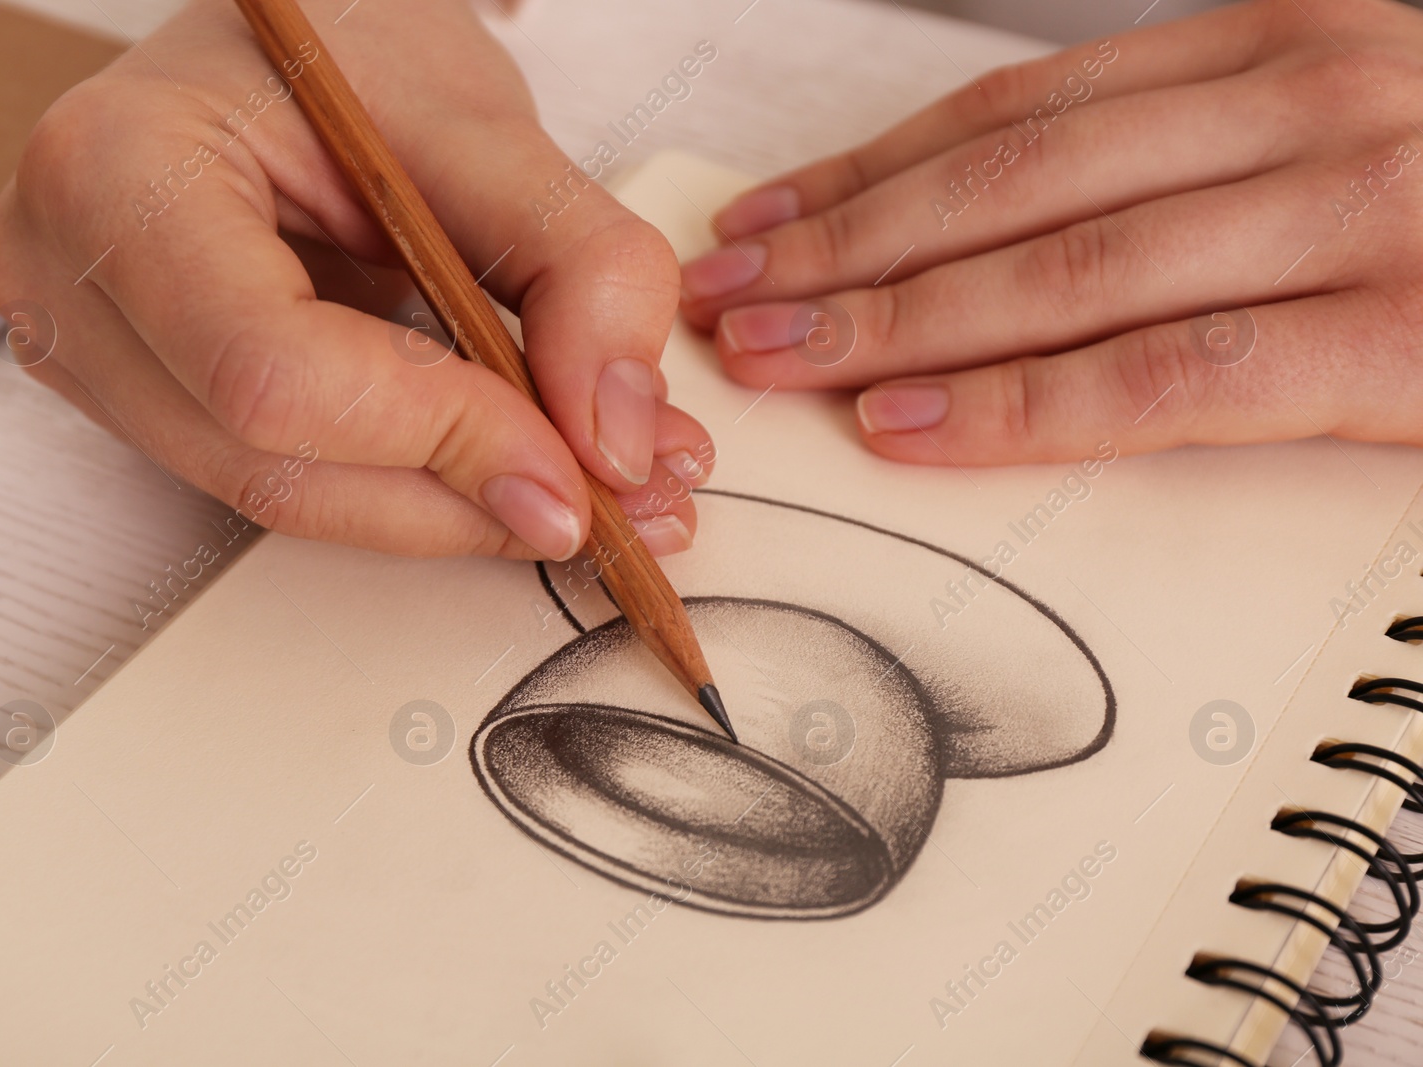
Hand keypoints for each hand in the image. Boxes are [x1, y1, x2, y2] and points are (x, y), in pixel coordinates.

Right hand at [0, 0, 712, 559]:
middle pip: (273, 465)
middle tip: (611, 505)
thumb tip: (613, 439)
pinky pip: (285, 477)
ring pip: (283, 496)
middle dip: (460, 500)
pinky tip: (502, 464)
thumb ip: (575, 268)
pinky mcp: (143, 391)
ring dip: (448, 509)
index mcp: (117, 172)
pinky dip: (409, 486)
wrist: (280, 41)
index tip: (576, 469)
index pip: (275, 372)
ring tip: (583, 483)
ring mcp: (90, 346)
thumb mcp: (484, 124)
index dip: (439, 439)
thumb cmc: (346, 43)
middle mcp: (67, 272)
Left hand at [680, 0, 1422, 465]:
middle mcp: (1317, 99)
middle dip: (847, 248)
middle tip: (722, 301)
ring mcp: (1363, 211)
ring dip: (895, 319)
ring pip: (1067, 271)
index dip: (871, 170)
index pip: (1023, 110)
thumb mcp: (1354, 123)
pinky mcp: (1407, 338)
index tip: (763, 222)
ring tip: (772, 361)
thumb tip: (1031, 220)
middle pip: (1013, 184)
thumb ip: (1209, 156)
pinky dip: (1028, 404)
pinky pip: (1171, 375)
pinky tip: (912, 426)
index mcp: (1292, 41)